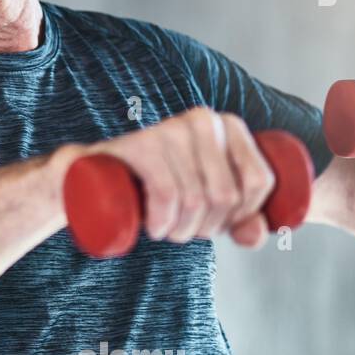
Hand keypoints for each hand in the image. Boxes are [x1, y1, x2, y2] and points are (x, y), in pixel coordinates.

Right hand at [75, 107, 276, 248]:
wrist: (95, 177)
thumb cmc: (159, 189)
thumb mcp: (206, 204)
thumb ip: (243, 220)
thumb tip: (259, 234)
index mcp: (229, 125)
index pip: (259, 180)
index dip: (245, 215)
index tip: (219, 223)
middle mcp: (203, 120)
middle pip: (227, 194)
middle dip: (207, 227)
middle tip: (184, 230)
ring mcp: (170, 129)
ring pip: (196, 199)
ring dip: (181, 231)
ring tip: (166, 231)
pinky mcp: (141, 145)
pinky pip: (168, 192)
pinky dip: (163, 220)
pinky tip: (154, 228)